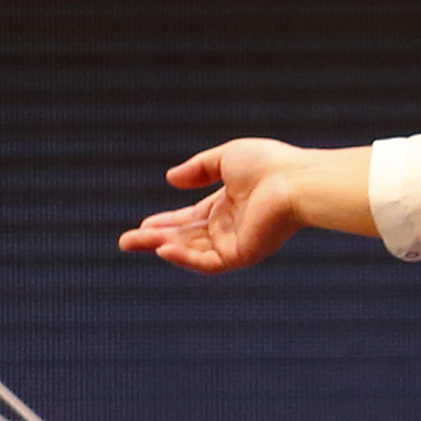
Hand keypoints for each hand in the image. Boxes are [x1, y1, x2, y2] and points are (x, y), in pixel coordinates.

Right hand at [123, 139, 334, 273]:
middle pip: (186, 238)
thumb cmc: (268, 165)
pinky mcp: (241, 255)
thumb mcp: (225, 158)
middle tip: (126, 242)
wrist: (295, 181)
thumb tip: (170, 179)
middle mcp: (230, 226)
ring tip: (133, 242)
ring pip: (191, 251)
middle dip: (155, 239)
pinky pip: (207, 262)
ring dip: (162, 247)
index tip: (143, 224)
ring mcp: (235, 242)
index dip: (166, 222)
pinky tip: (163, 248)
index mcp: (229, 204)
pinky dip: (184, 258)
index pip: (191, 218)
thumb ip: (198, 169)